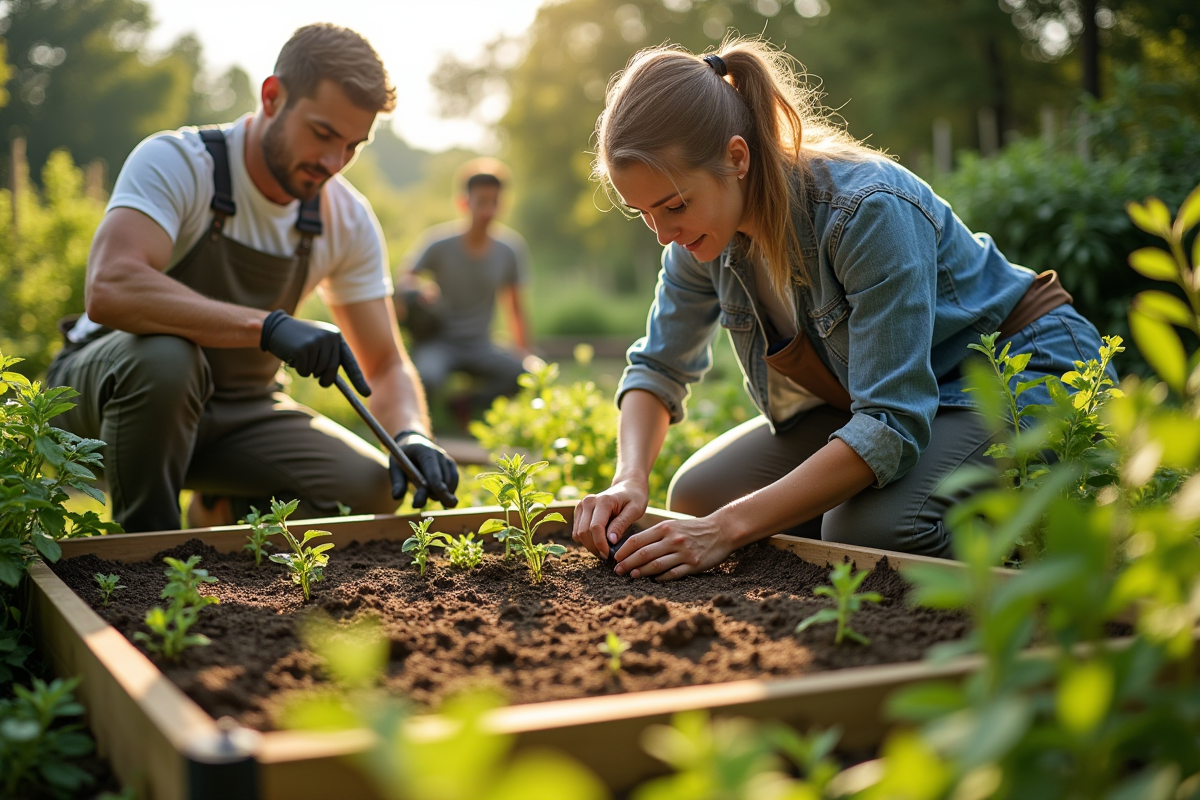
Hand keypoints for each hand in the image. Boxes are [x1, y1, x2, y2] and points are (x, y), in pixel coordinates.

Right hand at [260, 310, 370, 394]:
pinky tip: (292, 356)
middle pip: (332, 370)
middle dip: (324, 377)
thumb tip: (333, 381)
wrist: (276, 327)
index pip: (350, 361)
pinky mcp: (302, 349)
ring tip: (301, 356)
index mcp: (336, 337)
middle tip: (316, 376)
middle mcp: (329, 337)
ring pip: (317, 372)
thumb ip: (329, 358)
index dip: (358, 379)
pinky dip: (298, 369)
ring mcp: (316, 342)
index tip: (367, 394)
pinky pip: (304, 371)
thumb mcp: (319, 344)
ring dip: (308, 370)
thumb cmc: (300, 340)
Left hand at [391, 431, 458, 508]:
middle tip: (417, 503)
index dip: (436, 486)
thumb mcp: (395, 466)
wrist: (414, 443)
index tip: (435, 499)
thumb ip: (397, 481)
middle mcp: (439, 455)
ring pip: (449, 484)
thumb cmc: (403, 456)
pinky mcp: (451, 466)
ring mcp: (447, 460)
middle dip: (435, 495)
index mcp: (425, 451)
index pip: (433, 471)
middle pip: (443, 480)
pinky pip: (453, 483)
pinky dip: (447, 492)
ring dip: (439, 494)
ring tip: (424, 491)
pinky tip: (436, 494)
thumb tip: (396, 497)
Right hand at [572, 478, 647, 559]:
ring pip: (578, 533)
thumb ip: (621, 524)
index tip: (610, 555)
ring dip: (589, 545)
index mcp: (603, 501)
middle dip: (595, 547)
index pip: (596, 527)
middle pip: (584, 532)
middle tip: (608, 555)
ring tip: (604, 549)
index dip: (601, 544)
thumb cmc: (634, 498)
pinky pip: (577, 531)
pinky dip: (586, 540)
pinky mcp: (579, 510)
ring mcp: (581, 505)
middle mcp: (588, 502)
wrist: (627, 485)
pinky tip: (599, 541)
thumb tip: (611, 541)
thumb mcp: (635, 510)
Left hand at [611, 515, 735, 581]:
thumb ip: (655, 534)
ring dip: (641, 572)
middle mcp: (673, 540)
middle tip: (617, 570)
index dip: (624, 550)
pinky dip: (660, 578)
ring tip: (631, 575)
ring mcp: (683, 553)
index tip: (615, 558)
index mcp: (665, 528)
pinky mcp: (693, 564)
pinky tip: (653, 580)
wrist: (721, 530)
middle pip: (643, 554)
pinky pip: (672, 574)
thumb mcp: (673, 525)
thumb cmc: (693, 529)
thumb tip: (632, 546)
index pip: (638, 540)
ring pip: (656, 565)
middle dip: (627, 563)